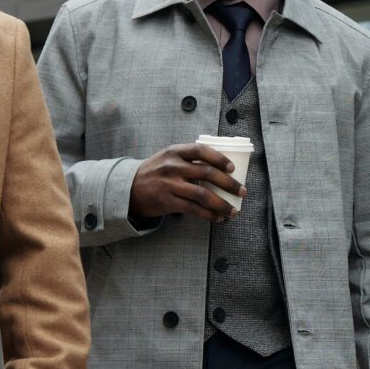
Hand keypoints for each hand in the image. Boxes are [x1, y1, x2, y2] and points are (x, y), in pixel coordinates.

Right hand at [128, 143, 242, 222]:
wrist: (127, 189)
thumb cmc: (154, 172)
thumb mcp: (167, 157)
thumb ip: (188, 159)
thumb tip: (220, 168)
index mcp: (175, 152)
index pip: (201, 151)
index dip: (220, 158)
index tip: (232, 168)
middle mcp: (173, 166)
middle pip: (207, 173)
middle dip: (229, 183)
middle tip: (242, 191)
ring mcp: (170, 185)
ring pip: (203, 195)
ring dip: (222, 204)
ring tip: (233, 211)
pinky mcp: (167, 202)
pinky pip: (193, 209)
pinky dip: (208, 214)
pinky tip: (217, 218)